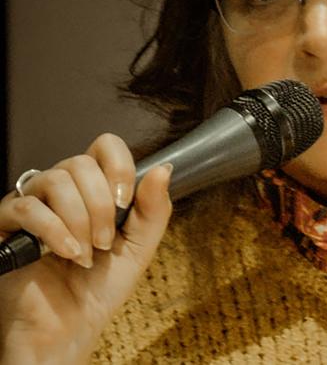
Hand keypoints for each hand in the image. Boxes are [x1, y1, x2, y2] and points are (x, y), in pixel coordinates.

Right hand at [0, 133, 172, 363]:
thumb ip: (154, 209)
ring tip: (86, 253)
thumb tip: (164, 168)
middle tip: (105, 242)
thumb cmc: (101, 288)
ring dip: (80, 220)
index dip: (119, 166)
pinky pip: (26, 207)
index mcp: (94, 189)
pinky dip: (54, 230)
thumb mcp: (140, 246)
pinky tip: (67, 253)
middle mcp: (61, 191)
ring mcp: (32, 205)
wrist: (71, 327)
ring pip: (55, 179)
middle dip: (100, 205)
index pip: (104, 146)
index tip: (125, 201)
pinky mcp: (6, 226)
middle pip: (80, 163)